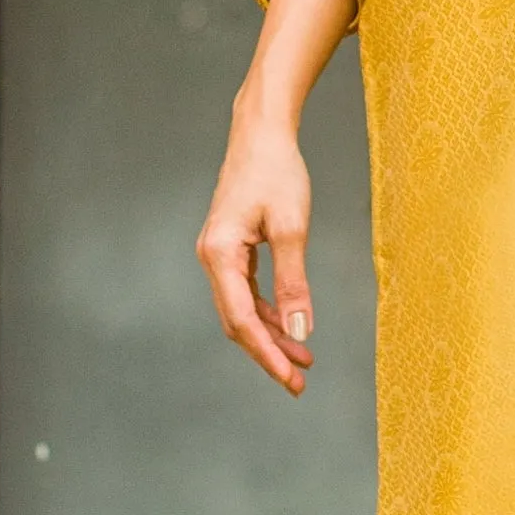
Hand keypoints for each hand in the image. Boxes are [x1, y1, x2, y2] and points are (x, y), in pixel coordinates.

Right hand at [197, 107, 314, 394]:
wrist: (261, 133)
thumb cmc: (276, 172)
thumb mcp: (292, 228)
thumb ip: (294, 283)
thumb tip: (300, 331)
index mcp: (219, 255)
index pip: (242, 320)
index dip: (267, 354)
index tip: (291, 378)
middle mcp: (211, 258)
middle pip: (238, 322)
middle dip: (268, 352)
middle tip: (299, 381)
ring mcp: (218, 254)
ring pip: (243, 309)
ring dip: (271, 334)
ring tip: (303, 358)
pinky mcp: (231, 248)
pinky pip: (246, 292)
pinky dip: (268, 311)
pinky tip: (290, 325)